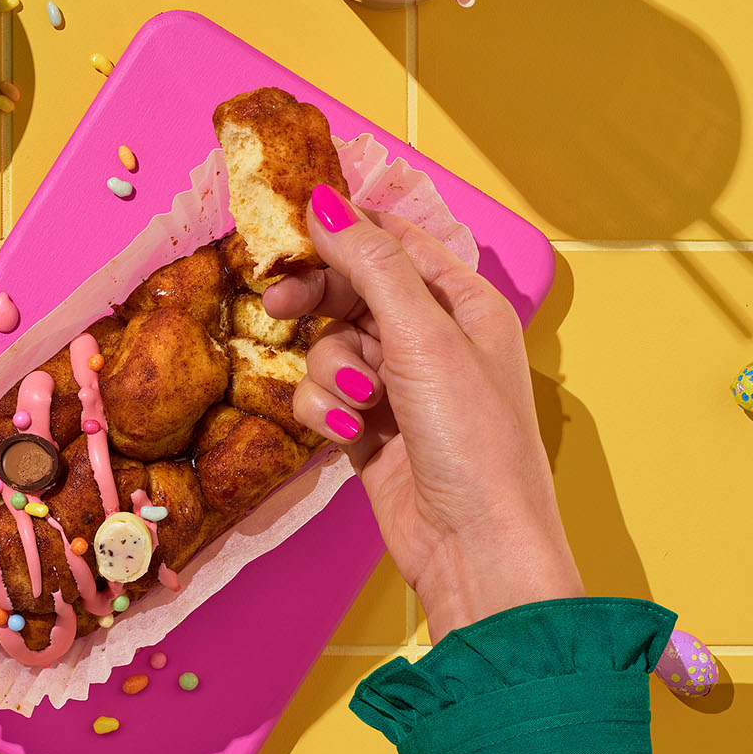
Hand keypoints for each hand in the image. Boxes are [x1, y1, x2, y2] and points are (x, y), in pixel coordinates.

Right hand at [263, 185, 583, 637]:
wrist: (475, 552)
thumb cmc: (474, 443)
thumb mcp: (423, 339)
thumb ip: (371, 267)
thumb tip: (324, 201)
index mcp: (465, 304)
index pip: (393, 241)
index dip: (341, 230)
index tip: (286, 230)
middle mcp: (435, 339)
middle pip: (352, 290)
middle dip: (318, 301)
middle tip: (278, 303)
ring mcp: (401, 387)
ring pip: (331, 346)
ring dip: (330, 372)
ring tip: (357, 403)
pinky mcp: (370, 430)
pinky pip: (325, 396)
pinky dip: (326, 412)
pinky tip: (348, 436)